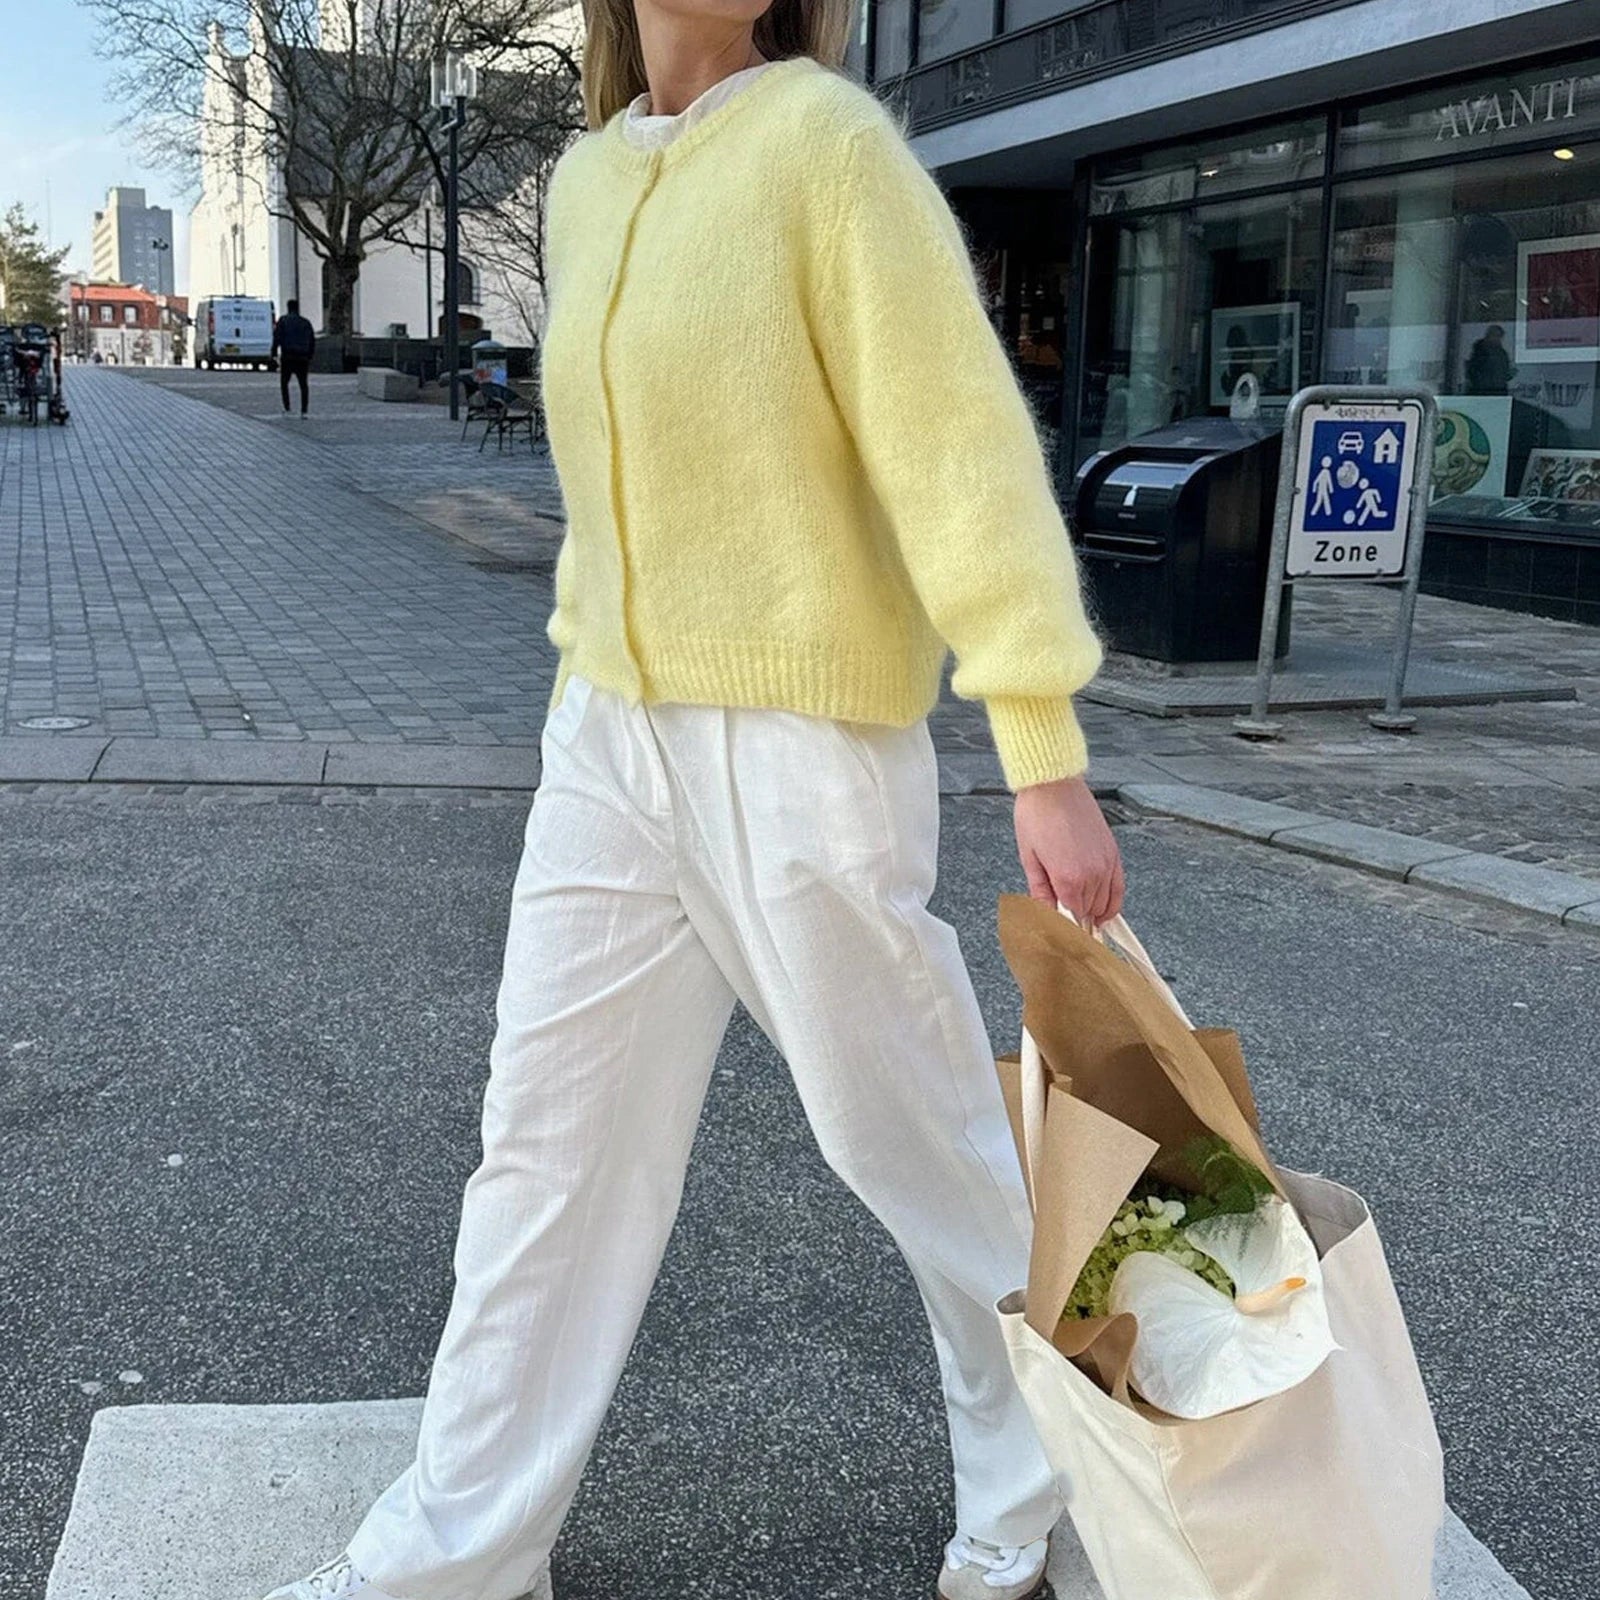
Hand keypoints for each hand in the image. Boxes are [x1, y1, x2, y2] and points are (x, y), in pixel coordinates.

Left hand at [1014, 774, 1124, 927]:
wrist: (1054, 785)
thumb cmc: (1037, 815)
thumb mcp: (1030, 858)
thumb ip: (1041, 892)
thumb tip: (1045, 916)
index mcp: (1068, 878)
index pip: (1071, 919)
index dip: (1064, 931)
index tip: (1060, 942)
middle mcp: (1092, 874)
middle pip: (1087, 914)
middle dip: (1076, 922)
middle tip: (1065, 930)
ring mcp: (1106, 864)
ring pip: (1104, 904)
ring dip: (1092, 913)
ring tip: (1081, 921)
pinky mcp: (1113, 853)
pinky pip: (1118, 887)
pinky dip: (1112, 903)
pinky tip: (1104, 913)